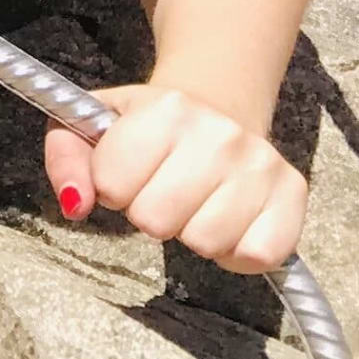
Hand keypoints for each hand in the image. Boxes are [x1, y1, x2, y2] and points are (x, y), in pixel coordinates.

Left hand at [43, 85, 308, 273]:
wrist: (217, 102)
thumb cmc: (146, 124)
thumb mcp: (91, 124)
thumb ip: (64, 158)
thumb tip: (76, 205)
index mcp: (165, 110)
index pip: (111, 186)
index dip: (111, 186)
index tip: (126, 170)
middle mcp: (220, 134)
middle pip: (156, 221)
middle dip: (148, 213)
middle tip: (161, 188)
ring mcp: (261, 164)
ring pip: (205, 244)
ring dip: (190, 232)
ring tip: (193, 201)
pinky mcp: (294, 195)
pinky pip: (254, 256)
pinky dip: (234, 251)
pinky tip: (226, 219)